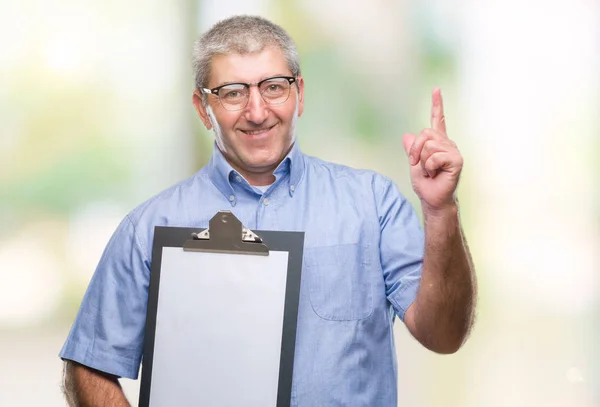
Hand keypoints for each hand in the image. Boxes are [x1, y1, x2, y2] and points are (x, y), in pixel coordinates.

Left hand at [402, 88, 462, 212]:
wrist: (432, 199)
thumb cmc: (426, 184)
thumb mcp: (413, 164)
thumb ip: (412, 150)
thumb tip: (406, 136)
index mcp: (438, 143)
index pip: (438, 120)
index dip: (437, 104)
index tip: (436, 89)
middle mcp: (447, 144)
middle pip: (425, 133)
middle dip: (415, 150)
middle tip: (418, 165)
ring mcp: (453, 151)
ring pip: (428, 146)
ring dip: (423, 162)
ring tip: (430, 171)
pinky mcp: (457, 160)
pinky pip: (434, 157)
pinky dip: (429, 167)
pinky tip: (436, 174)